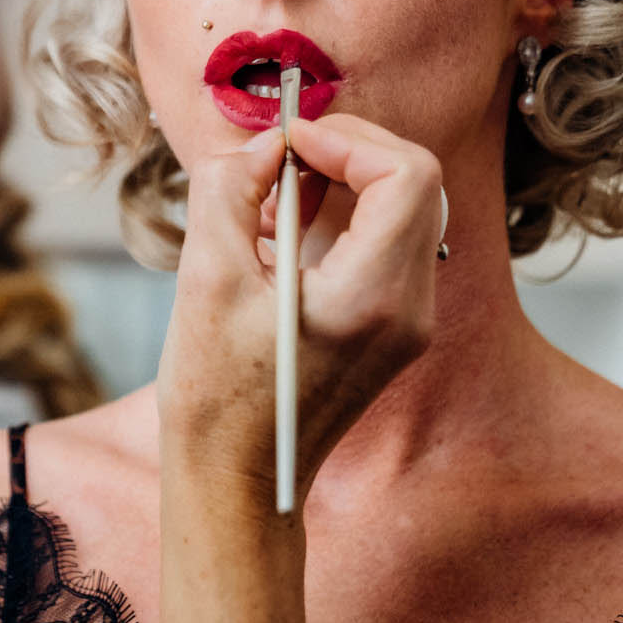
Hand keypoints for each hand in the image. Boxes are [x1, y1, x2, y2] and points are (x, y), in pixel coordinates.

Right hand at [156, 114, 442, 503]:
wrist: (238, 482)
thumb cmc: (216, 395)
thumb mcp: (206, 277)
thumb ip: (230, 190)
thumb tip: (262, 144)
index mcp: (372, 297)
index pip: (407, 175)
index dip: (349, 139)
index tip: (289, 142)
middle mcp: (409, 309)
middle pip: (416, 185)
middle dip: (349, 151)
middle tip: (282, 157)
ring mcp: (409, 323)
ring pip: (406, 210)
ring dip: (345, 182)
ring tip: (272, 200)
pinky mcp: (395, 330)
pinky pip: (388, 245)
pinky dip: (345, 219)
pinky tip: (283, 232)